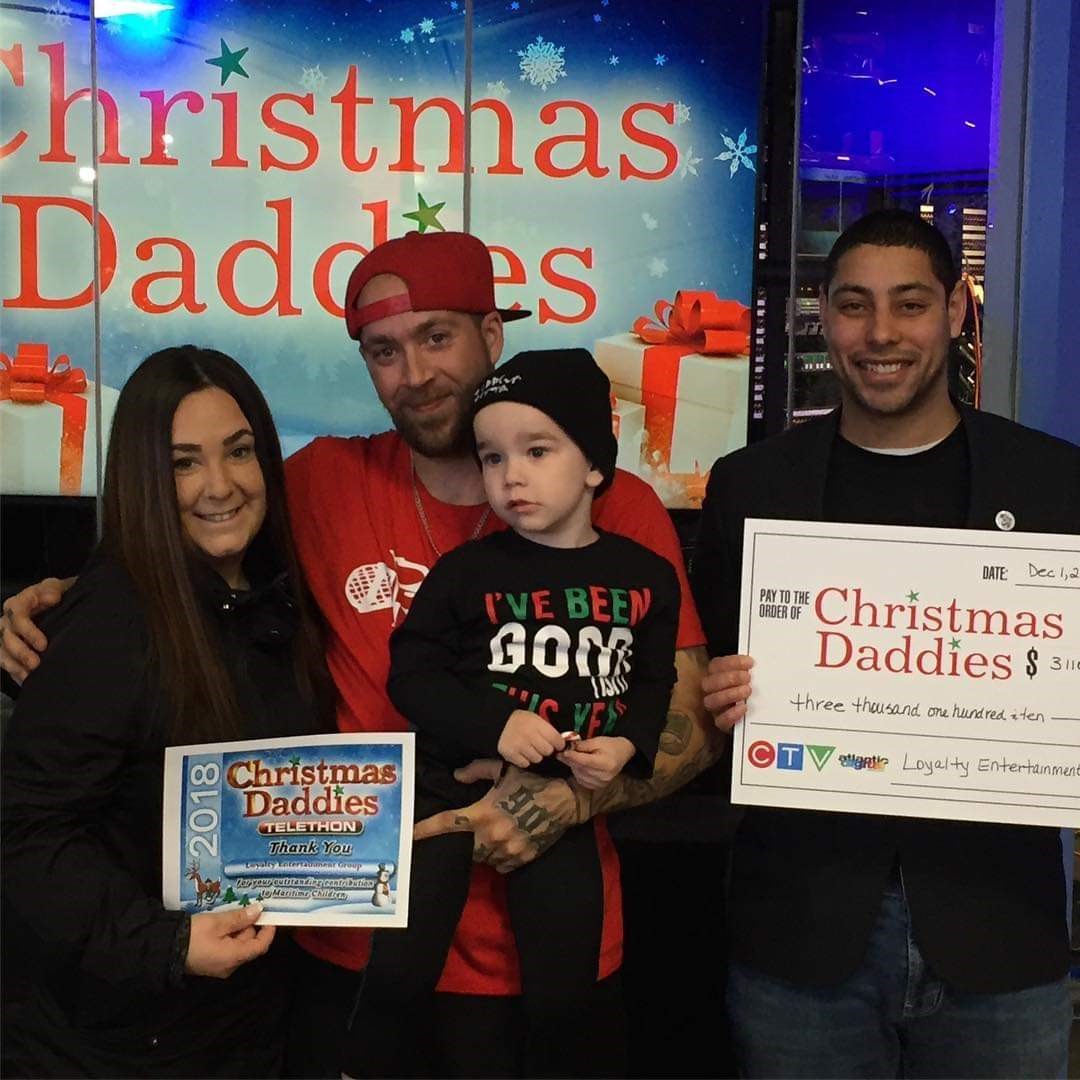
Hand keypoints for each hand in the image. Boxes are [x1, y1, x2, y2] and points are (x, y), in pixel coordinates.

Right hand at [0, 578, 70, 683]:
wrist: (58, 602)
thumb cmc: (57, 594)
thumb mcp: (57, 587)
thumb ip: (53, 589)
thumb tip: (51, 598)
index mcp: (18, 603)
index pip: (16, 616)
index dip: (28, 631)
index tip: (43, 645)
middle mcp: (7, 619)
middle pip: (6, 636)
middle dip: (20, 652)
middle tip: (36, 664)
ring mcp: (5, 634)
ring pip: (1, 651)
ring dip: (14, 665)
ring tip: (29, 676)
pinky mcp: (7, 648)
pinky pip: (4, 661)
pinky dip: (14, 672)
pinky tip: (25, 681)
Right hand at [184, 903, 275, 978]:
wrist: (165, 950)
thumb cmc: (193, 936)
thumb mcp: (217, 922)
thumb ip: (239, 918)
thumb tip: (258, 911)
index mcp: (234, 957)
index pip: (260, 946)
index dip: (268, 931)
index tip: (270, 916)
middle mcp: (230, 966)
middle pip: (248, 944)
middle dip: (248, 925)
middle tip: (243, 907)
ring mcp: (220, 966)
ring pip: (237, 945)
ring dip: (237, 929)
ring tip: (229, 912)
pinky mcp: (211, 963)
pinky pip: (227, 948)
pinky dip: (228, 935)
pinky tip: (220, 923)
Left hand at [412, 759, 585, 872]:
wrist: (566, 800)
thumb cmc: (532, 780)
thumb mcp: (504, 768)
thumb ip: (476, 771)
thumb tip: (456, 775)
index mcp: (482, 813)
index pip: (446, 823)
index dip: (424, 830)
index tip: (409, 836)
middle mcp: (491, 836)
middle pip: (463, 847)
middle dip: (463, 841)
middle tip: (469, 831)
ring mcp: (507, 851)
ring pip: (482, 858)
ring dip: (482, 849)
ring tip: (490, 835)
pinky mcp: (521, 859)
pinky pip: (501, 865)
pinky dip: (499, 857)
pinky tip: (506, 842)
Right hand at [496, 709, 565, 767]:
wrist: (499, 722)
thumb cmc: (523, 722)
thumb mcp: (537, 720)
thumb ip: (549, 731)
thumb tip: (564, 745)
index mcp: (537, 723)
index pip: (557, 740)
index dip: (558, 744)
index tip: (555, 744)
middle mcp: (528, 734)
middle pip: (548, 751)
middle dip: (545, 749)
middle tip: (538, 745)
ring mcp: (519, 745)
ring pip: (537, 759)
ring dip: (535, 755)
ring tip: (528, 748)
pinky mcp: (510, 754)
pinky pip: (525, 764)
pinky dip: (524, 760)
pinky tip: (520, 752)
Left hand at [558, 736, 634, 789]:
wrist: (623, 753)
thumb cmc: (610, 745)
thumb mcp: (597, 741)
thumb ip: (582, 745)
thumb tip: (568, 748)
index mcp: (606, 764)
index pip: (585, 761)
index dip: (573, 757)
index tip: (563, 752)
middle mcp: (604, 776)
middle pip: (581, 769)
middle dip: (570, 760)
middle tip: (563, 753)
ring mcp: (601, 783)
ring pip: (579, 775)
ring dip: (573, 766)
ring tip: (574, 758)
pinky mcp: (598, 787)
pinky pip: (581, 781)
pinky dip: (577, 773)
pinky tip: (579, 766)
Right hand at [701, 654, 752, 732]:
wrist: (756, 717)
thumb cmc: (752, 691)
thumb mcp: (752, 679)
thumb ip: (751, 671)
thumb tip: (758, 665)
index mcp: (716, 676)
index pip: (716, 665)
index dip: (732, 662)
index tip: (749, 663)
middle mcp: (711, 691)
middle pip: (708, 682)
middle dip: (729, 678)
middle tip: (747, 677)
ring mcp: (715, 708)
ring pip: (710, 701)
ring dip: (729, 694)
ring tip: (747, 690)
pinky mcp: (722, 723)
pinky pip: (720, 721)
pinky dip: (731, 714)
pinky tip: (744, 707)